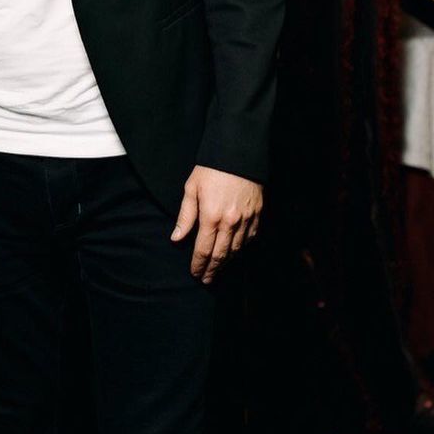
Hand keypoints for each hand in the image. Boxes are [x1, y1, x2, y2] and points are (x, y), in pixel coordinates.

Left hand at [171, 165, 261, 283]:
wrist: (238, 153)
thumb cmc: (210, 170)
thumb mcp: (191, 189)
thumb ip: (185, 217)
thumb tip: (176, 238)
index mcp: (211, 216)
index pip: (203, 249)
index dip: (198, 264)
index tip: (195, 273)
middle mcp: (231, 222)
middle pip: (221, 255)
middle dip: (213, 269)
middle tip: (207, 280)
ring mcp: (247, 220)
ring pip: (237, 249)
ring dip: (227, 262)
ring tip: (219, 270)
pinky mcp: (258, 215)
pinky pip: (250, 238)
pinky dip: (242, 249)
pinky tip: (235, 252)